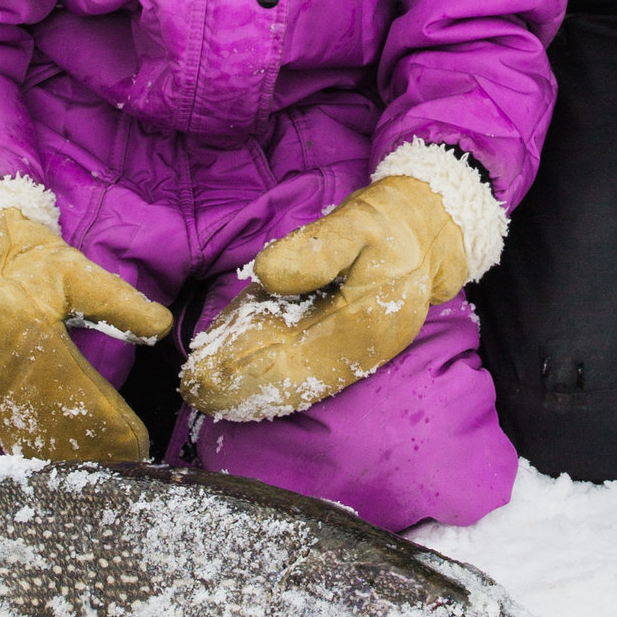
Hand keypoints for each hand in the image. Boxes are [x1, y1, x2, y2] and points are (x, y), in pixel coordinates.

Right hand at [0, 209, 169, 465]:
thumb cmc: (35, 271)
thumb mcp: (78, 272)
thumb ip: (119, 301)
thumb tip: (161, 325)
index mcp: (22, 326)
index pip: (69, 385)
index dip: (103, 418)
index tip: (136, 440)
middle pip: (48, 421)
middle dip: (92, 447)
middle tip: (130, 463)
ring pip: (28, 435)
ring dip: (69, 456)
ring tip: (109, 468)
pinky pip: (12, 434)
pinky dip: (44, 453)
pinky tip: (73, 463)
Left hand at [178, 173, 467, 424]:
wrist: (426, 235)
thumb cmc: (389, 226)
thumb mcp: (359, 223)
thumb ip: (318, 247)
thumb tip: (267, 272)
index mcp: (361, 326)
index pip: (292, 360)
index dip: (243, 371)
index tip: (201, 375)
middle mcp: (356, 352)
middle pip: (288, 380)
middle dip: (236, 387)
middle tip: (191, 390)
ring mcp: (351, 355)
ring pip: (293, 382)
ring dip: (247, 392)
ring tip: (202, 393)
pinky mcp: (344, 348)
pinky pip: (302, 373)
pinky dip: (267, 380)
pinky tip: (235, 382)